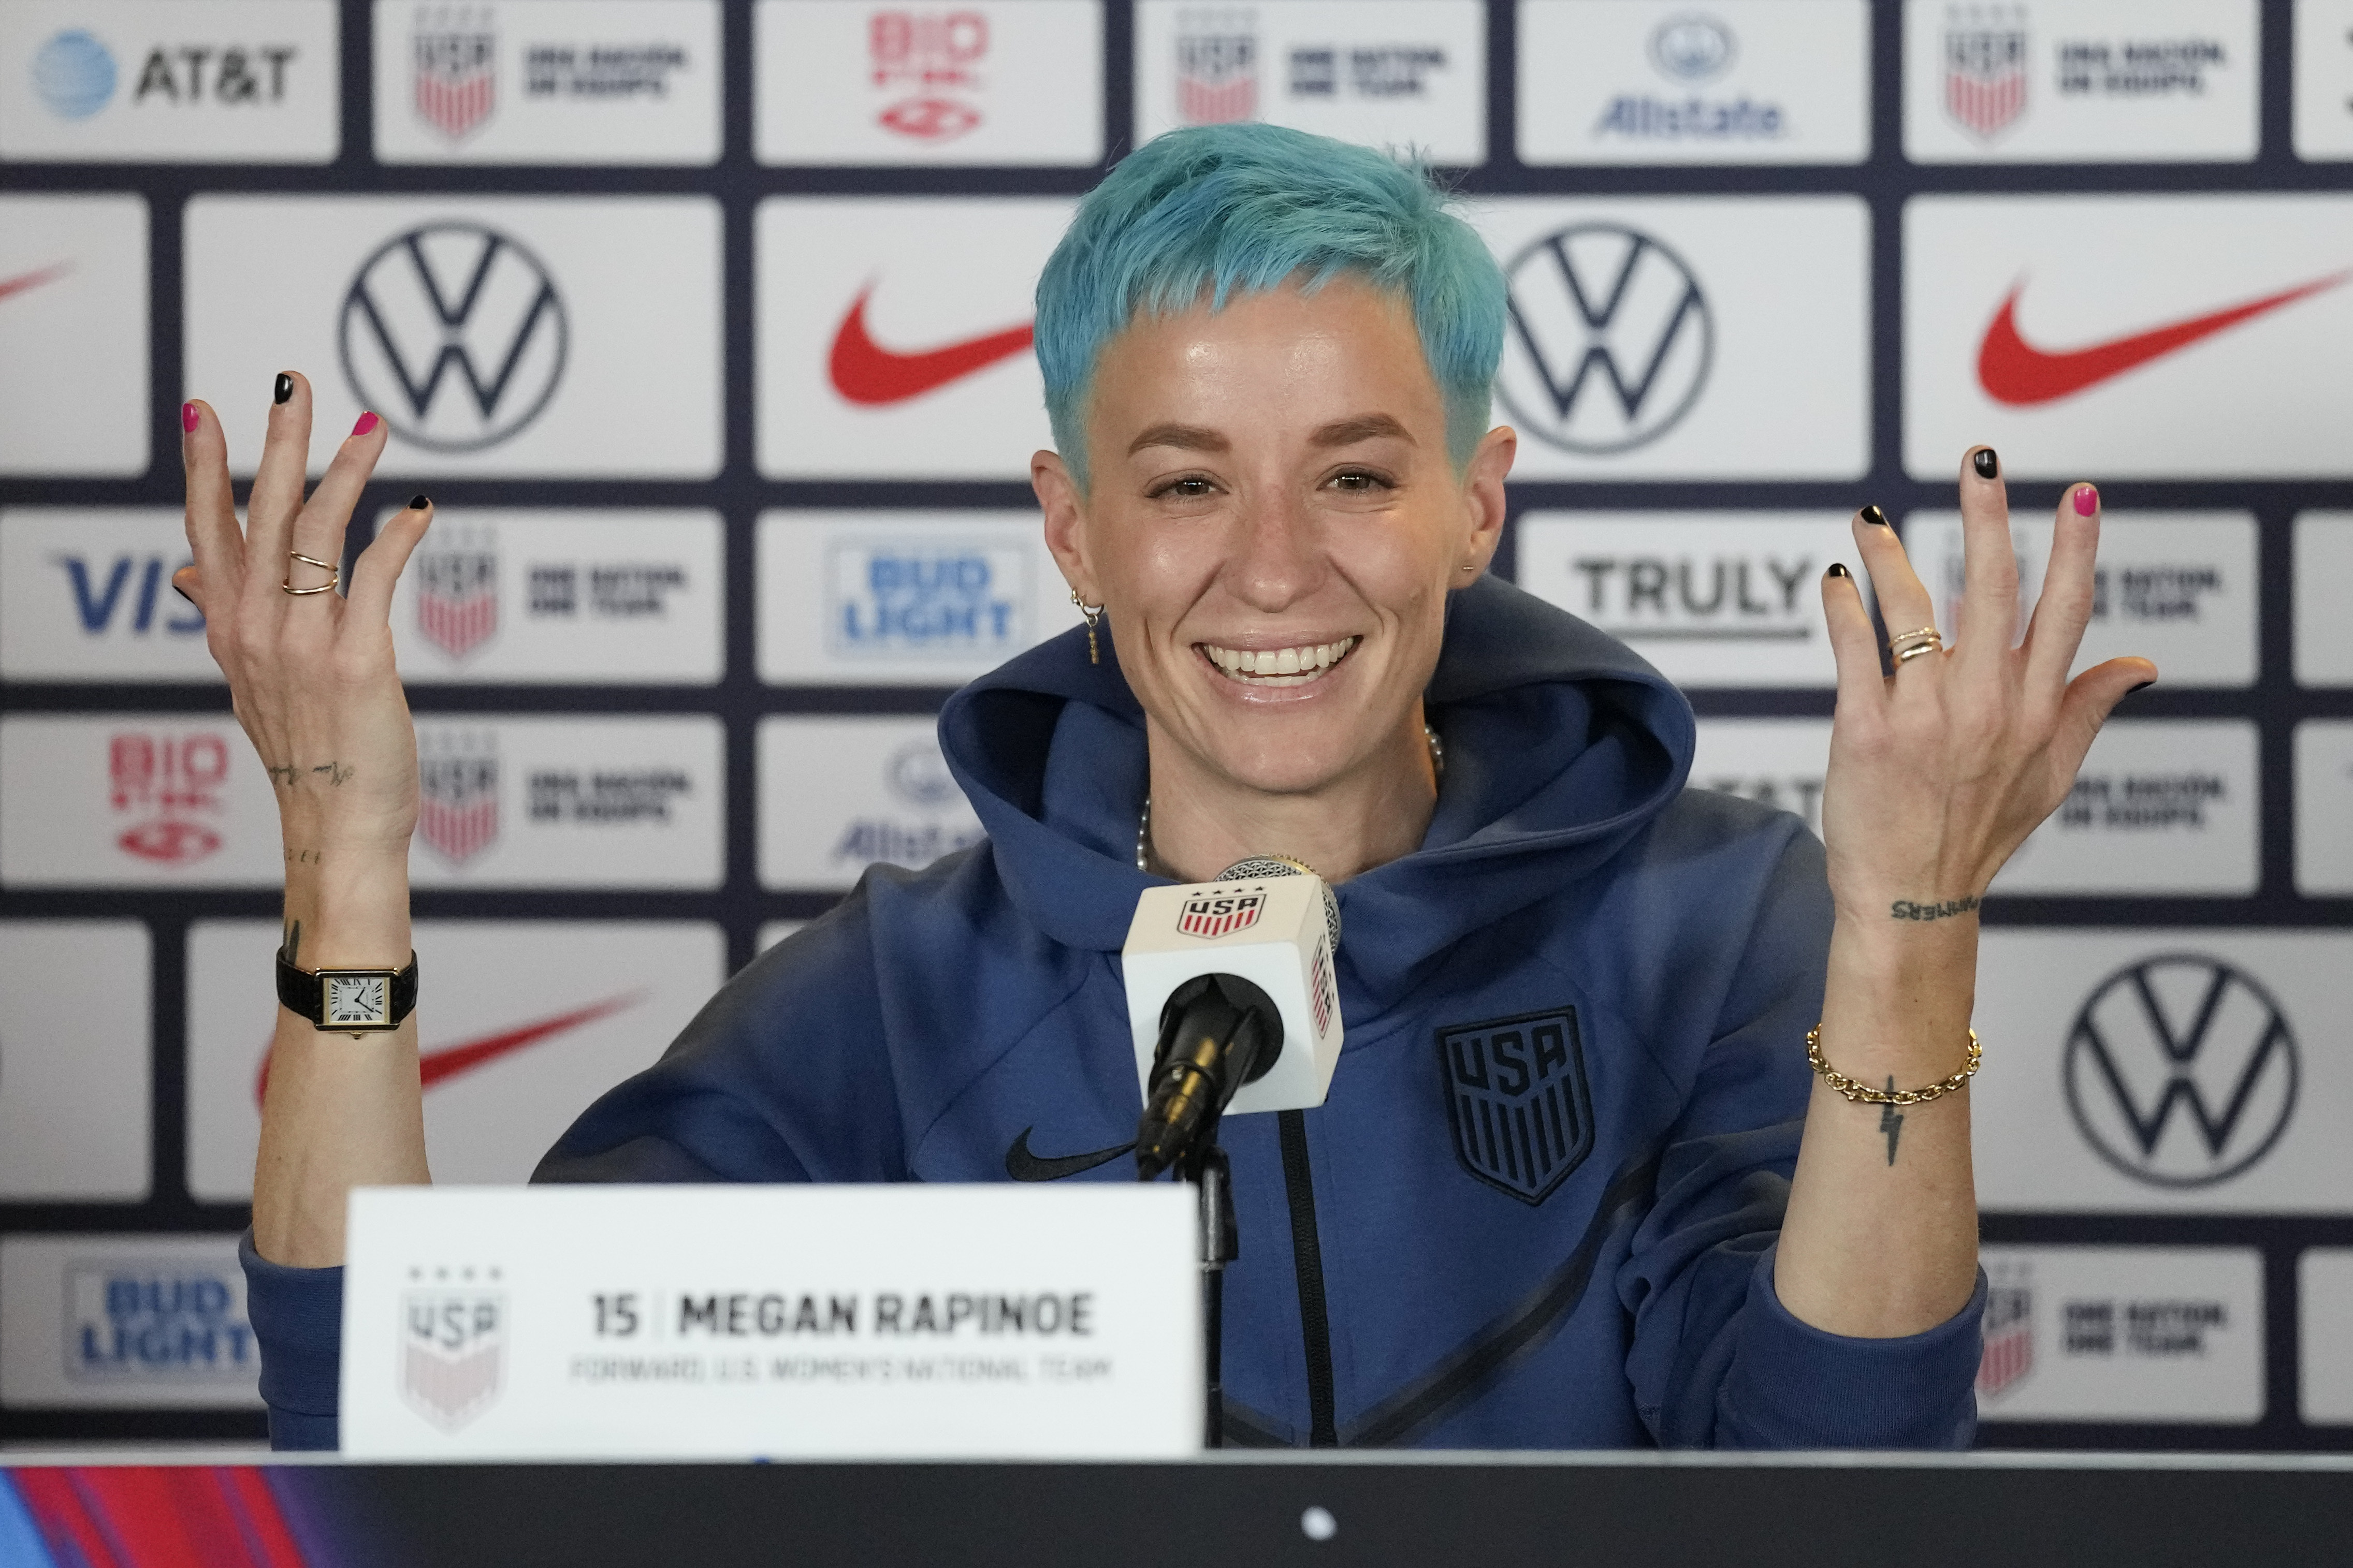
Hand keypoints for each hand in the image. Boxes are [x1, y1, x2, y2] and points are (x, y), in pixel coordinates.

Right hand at [177, 374, 431, 908]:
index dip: (204, 468)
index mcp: (229, 630)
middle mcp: (256, 630)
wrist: (336, 826)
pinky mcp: (358, 661)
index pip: (207, 532)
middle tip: (293, 381)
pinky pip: (376, 579)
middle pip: (265, 516)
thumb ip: (225, 618)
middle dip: (279, 443)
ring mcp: (303, 645)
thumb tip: (187, 572)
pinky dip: (399, 536)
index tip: (203, 409)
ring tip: (371, 426)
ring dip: (347, 472)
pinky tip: (419, 508)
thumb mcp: (251, 682)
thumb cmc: (308, 754)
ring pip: (321, 535)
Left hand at [1817, 449, 2155, 933]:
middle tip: (1979, 458)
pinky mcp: (1867, 730)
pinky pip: (1854, 650)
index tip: (2079, 493)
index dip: (2076, 548)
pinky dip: (1843, 607)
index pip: (2065, 611)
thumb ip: (2089, 710)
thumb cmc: (1979, 834)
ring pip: (1912, 608)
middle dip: (1987, 514)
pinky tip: (1836, 578)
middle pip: (1994, 587)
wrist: (1912, 896)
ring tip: (1869, 517)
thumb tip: (2141, 664)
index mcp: (2037, 711)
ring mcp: (1926, 716)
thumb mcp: (2050, 777)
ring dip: (1889, 554)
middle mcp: (1988, 705)